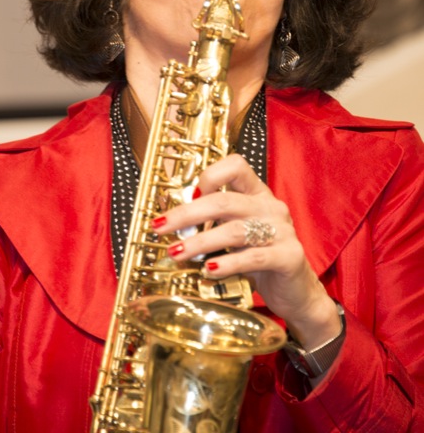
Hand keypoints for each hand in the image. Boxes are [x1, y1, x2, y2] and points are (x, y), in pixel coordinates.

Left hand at [152, 153, 340, 349]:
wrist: (297, 291)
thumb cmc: (260, 258)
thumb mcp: (237, 234)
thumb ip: (214, 222)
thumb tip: (172, 220)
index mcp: (258, 193)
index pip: (236, 165)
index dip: (209, 176)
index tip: (187, 195)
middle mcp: (271, 206)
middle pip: (224, 202)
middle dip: (186, 214)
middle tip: (160, 227)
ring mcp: (282, 231)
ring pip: (233, 231)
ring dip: (199, 243)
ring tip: (176, 252)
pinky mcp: (289, 256)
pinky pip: (253, 257)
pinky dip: (226, 263)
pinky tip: (207, 270)